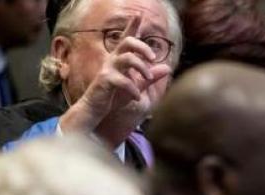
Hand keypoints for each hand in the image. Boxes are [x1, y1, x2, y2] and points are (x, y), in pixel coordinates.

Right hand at [59, 15, 170, 139]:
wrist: (96, 109)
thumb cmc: (114, 96)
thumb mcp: (136, 86)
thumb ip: (150, 77)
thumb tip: (167, 68)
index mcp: (120, 59)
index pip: (126, 39)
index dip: (132, 26)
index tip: (138, 15)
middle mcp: (113, 60)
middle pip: (127, 43)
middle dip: (142, 47)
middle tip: (153, 59)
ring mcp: (108, 69)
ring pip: (127, 58)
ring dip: (141, 68)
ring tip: (148, 79)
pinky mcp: (105, 81)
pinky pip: (122, 80)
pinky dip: (133, 88)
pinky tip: (137, 97)